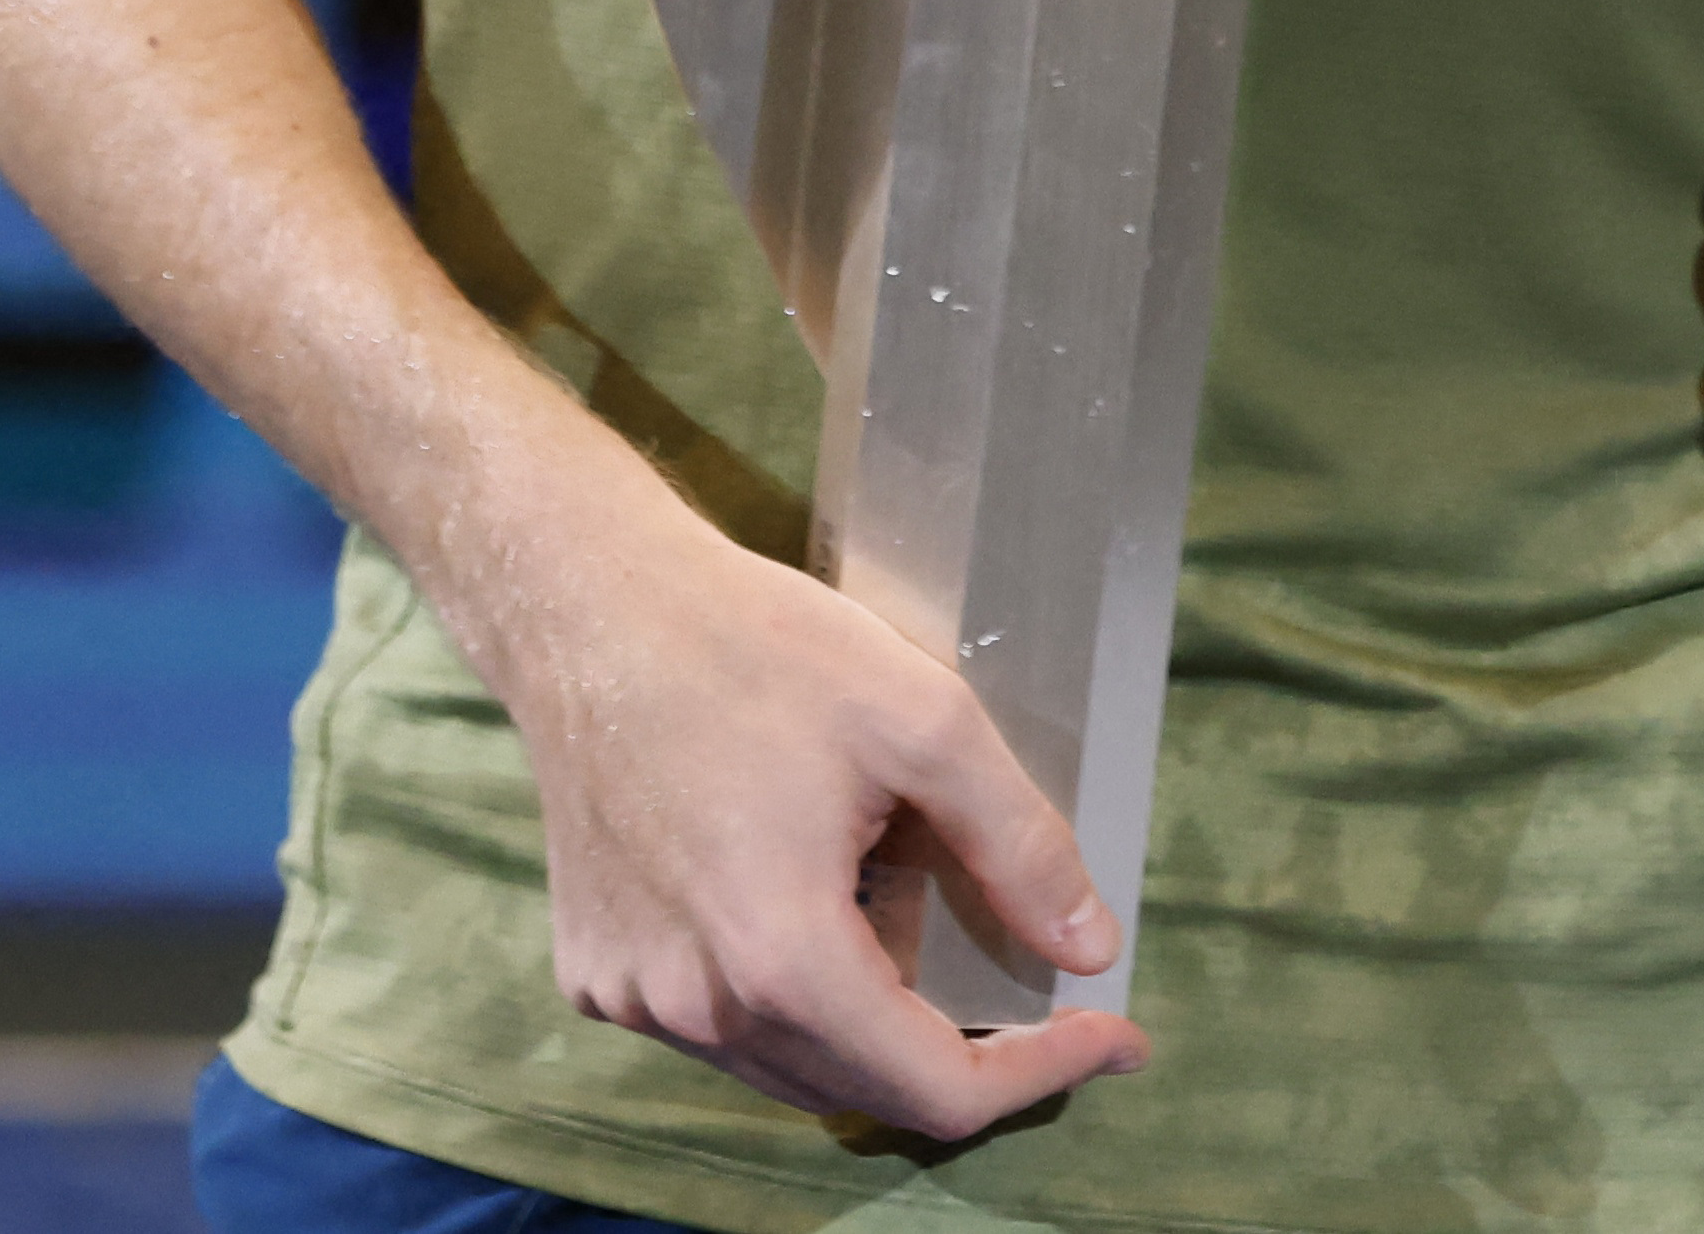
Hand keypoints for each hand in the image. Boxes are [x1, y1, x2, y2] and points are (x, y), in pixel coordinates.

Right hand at [471, 472, 1147, 1138]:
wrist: (590, 612)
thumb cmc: (754, 649)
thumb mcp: (924, 721)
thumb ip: (1017, 845)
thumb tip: (1091, 947)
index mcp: (782, 957)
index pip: (937, 1089)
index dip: (1041, 1073)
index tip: (1113, 1035)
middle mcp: (698, 1008)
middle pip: (866, 1091)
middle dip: (972, 1058)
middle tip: (1051, 1003)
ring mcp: (637, 1001)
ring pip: (792, 1066)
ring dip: (878, 1029)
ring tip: (927, 931)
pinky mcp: (599, 974)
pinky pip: (721, 1027)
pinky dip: (791, 1000)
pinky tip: (817, 908)